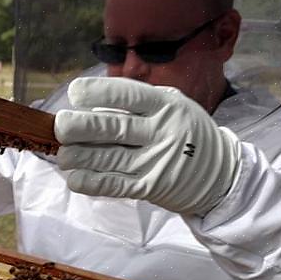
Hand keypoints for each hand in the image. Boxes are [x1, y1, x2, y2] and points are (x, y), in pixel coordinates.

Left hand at [53, 77, 239, 215]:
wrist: (221, 175)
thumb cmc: (185, 132)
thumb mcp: (172, 106)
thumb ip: (137, 103)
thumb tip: (88, 106)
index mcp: (165, 104)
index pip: (127, 95)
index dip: (98, 92)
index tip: (74, 93)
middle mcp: (161, 131)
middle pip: (113, 128)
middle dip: (80, 127)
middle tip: (60, 126)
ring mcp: (156, 161)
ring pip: (109, 157)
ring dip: (79, 157)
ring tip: (63, 155)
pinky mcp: (151, 187)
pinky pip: (115, 184)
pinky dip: (91, 182)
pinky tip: (74, 178)